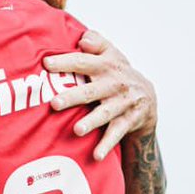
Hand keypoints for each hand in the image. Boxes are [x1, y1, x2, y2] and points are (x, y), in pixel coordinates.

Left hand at [44, 30, 157, 160]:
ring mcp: (122, 103)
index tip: (46, 64)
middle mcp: (114, 84)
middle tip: (54, 103)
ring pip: (105, 114)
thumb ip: (97, 42)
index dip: (65, 62)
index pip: (83, 62)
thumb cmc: (117, 73)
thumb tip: (83, 38)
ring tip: (76, 130)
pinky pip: (116, 134)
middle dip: (73, 96)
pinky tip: (96, 155)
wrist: (148, 97)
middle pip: (91, 90)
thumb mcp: (111, 54)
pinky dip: (107, 145)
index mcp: (106, 65)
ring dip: (91, 122)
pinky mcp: (129, 121)